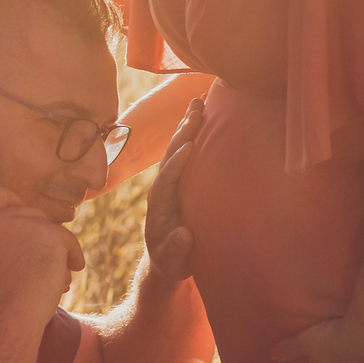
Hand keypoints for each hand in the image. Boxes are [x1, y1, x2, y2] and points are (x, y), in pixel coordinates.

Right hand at [0, 187, 84, 325]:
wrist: (7, 319)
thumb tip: (31, 225)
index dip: (14, 204)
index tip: (23, 223)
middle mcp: (0, 217)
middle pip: (31, 213)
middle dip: (41, 236)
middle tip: (43, 261)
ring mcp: (26, 222)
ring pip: (51, 230)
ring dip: (57, 251)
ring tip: (56, 277)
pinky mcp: (50, 233)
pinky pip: (69, 241)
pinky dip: (72, 257)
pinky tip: (71, 273)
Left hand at [143, 97, 203, 281]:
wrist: (166, 258)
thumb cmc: (171, 261)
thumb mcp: (173, 261)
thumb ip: (176, 249)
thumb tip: (184, 235)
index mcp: (159, 205)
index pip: (166, 180)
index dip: (176, 164)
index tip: (189, 147)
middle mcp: (163, 187)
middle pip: (171, 155)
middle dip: (183, 132)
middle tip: (196, 108)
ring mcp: (172, 181)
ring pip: (179, 149)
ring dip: (188, 125)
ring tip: (199, 101)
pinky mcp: (182, 180)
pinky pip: (188, 153)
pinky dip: (195, 133)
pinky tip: (204, 115)